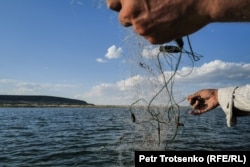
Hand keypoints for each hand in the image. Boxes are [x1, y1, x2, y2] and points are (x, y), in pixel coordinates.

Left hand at [106, 0, 249, 43]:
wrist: (202, 1)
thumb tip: (131, 1)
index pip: (112, 3)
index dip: (120, 3)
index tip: (127, 4)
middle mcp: (131, 12)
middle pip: (123, 19)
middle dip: (131, 15)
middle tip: (145, 10)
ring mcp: (141, 27)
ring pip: (138, 28)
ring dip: (146, 23)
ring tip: (164, 13)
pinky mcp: (152, 39)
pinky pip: (150, 36)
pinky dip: (157, 31)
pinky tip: (170, 21)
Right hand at [187, 89, 218, 114]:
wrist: (216, 96)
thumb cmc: (209, 93)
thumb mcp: (200, 93)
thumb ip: (193, 95)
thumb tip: (187, 97)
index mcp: (198, 97)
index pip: (191, 99)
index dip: (189, 99)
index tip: (190, 97)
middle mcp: (199, 102)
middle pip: (191, 104)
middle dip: (191, 101)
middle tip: (195, 99)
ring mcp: (201, 106)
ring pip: (194, 107)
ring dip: (195, 104)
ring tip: (199, 101)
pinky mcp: (204, 110)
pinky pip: (198, 113)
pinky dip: (194, 113)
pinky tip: (190, 112)